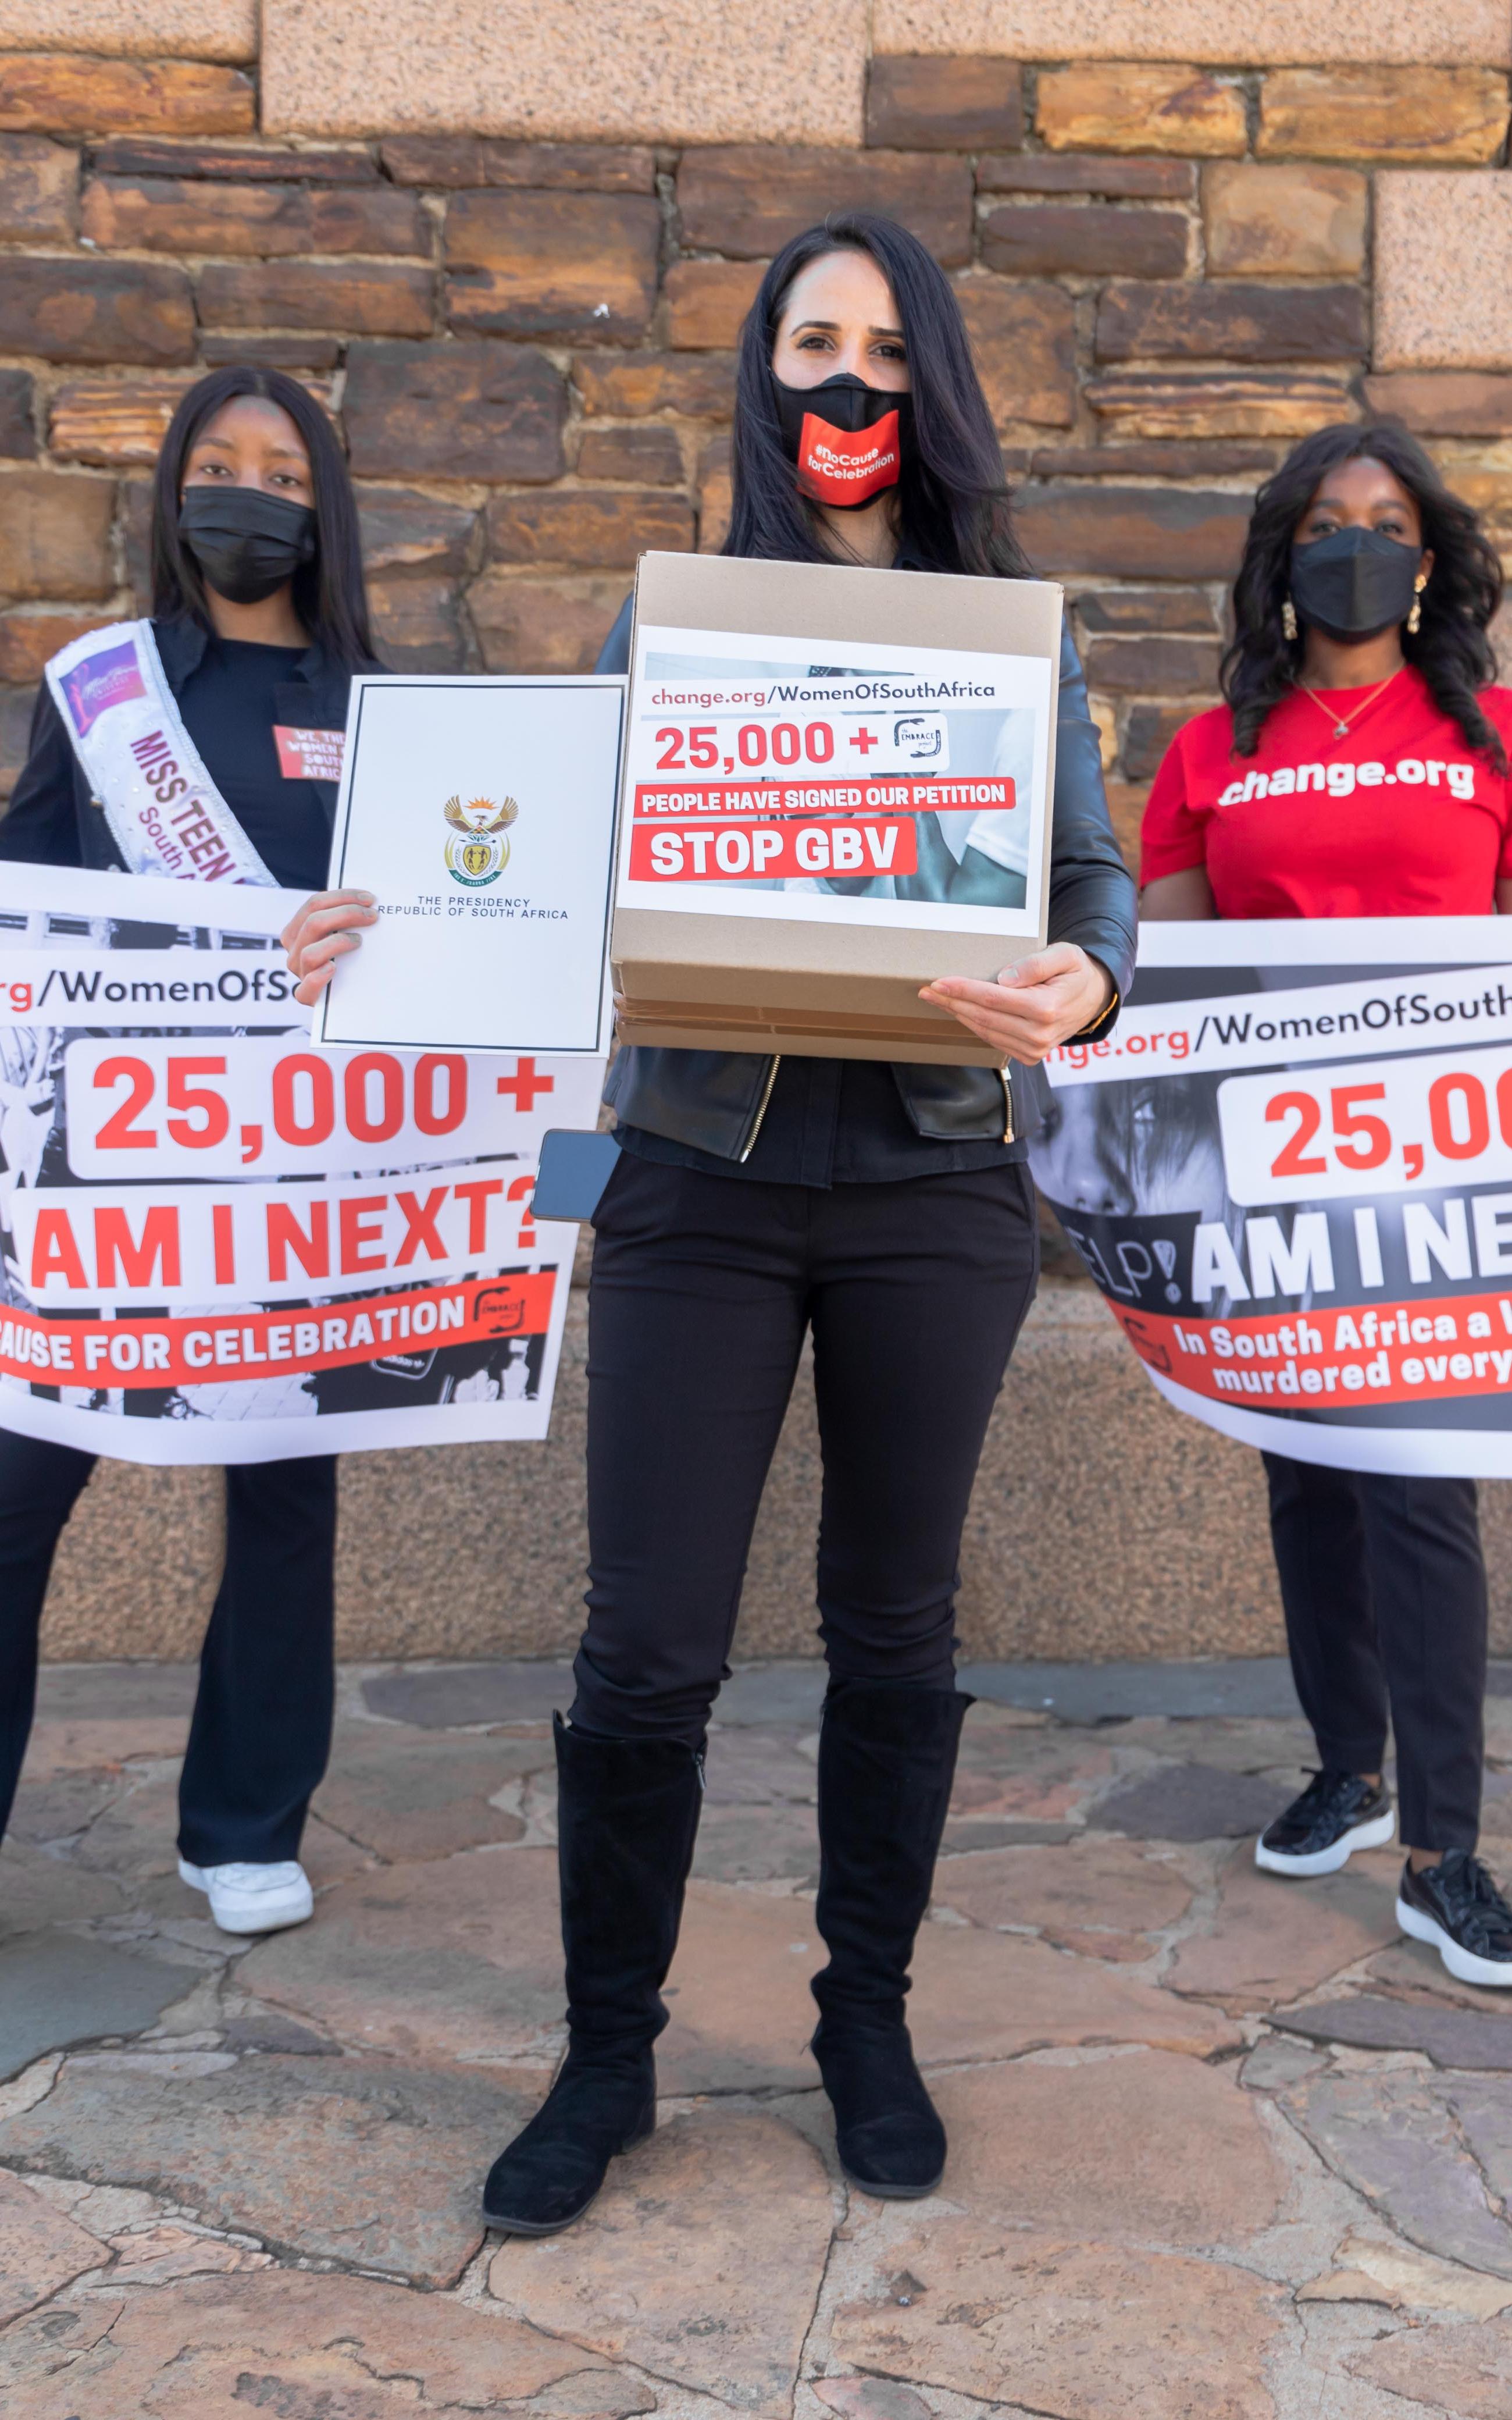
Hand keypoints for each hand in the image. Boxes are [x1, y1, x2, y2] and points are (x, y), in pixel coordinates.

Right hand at [281, 888, 376, 1006]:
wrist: (346, 995)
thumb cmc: (345, 959)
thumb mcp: (339, 934)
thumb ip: (343, 919)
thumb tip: (368, 902)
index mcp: (297, 930)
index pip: (314, 904)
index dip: (342, 897)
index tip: (369, 898)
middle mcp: (294, 950)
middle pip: (314, 923)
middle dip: (347, 914)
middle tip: (372, 916)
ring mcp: (300, 973)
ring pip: (310, 953)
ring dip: (337, 942)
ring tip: (359, 941)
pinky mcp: (306, 996)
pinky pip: (305, 989)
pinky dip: (318, 977)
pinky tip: (333, 968)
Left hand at [919, 943, 1112, 1064]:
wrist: (1093, 999)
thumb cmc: (1076, 972)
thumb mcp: (1065, 955)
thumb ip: (1037, 964)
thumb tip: (1006, 978)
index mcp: (1047, 1008)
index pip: (993, 998)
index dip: (963, 990)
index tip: (938, 982)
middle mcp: (1039, 1034)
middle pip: (983, 1017)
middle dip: (952, 1002)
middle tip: (927, 990)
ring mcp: (1034, 1049)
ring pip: (985, 1031)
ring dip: (958, 1014)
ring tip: (937, 999)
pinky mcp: (1029, 1056)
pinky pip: (993, 1040)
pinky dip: (974, 1025)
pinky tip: (961, 1012)